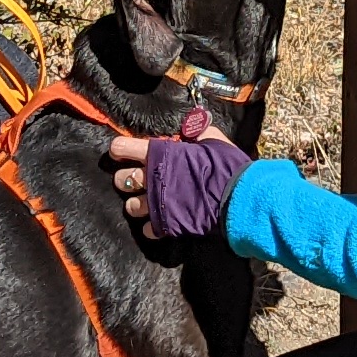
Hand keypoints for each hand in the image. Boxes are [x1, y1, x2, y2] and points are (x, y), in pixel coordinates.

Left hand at [106, 113, 250, 239]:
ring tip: (147, 203)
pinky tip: (161, 222)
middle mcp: (151, 178)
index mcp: (159, 154)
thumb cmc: (224, 166)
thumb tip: (193, 127)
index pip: (123, 148)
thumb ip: (198, 132)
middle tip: (137, 179)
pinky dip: (153, 226)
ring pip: (131, 207)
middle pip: (121, 179)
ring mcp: (156, 203)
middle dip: (126, 179)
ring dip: (136, 205)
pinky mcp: (165, 224)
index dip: (120, 149)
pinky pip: (148, 229)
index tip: (121, 151)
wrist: (236, 197)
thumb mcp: (214, 140)